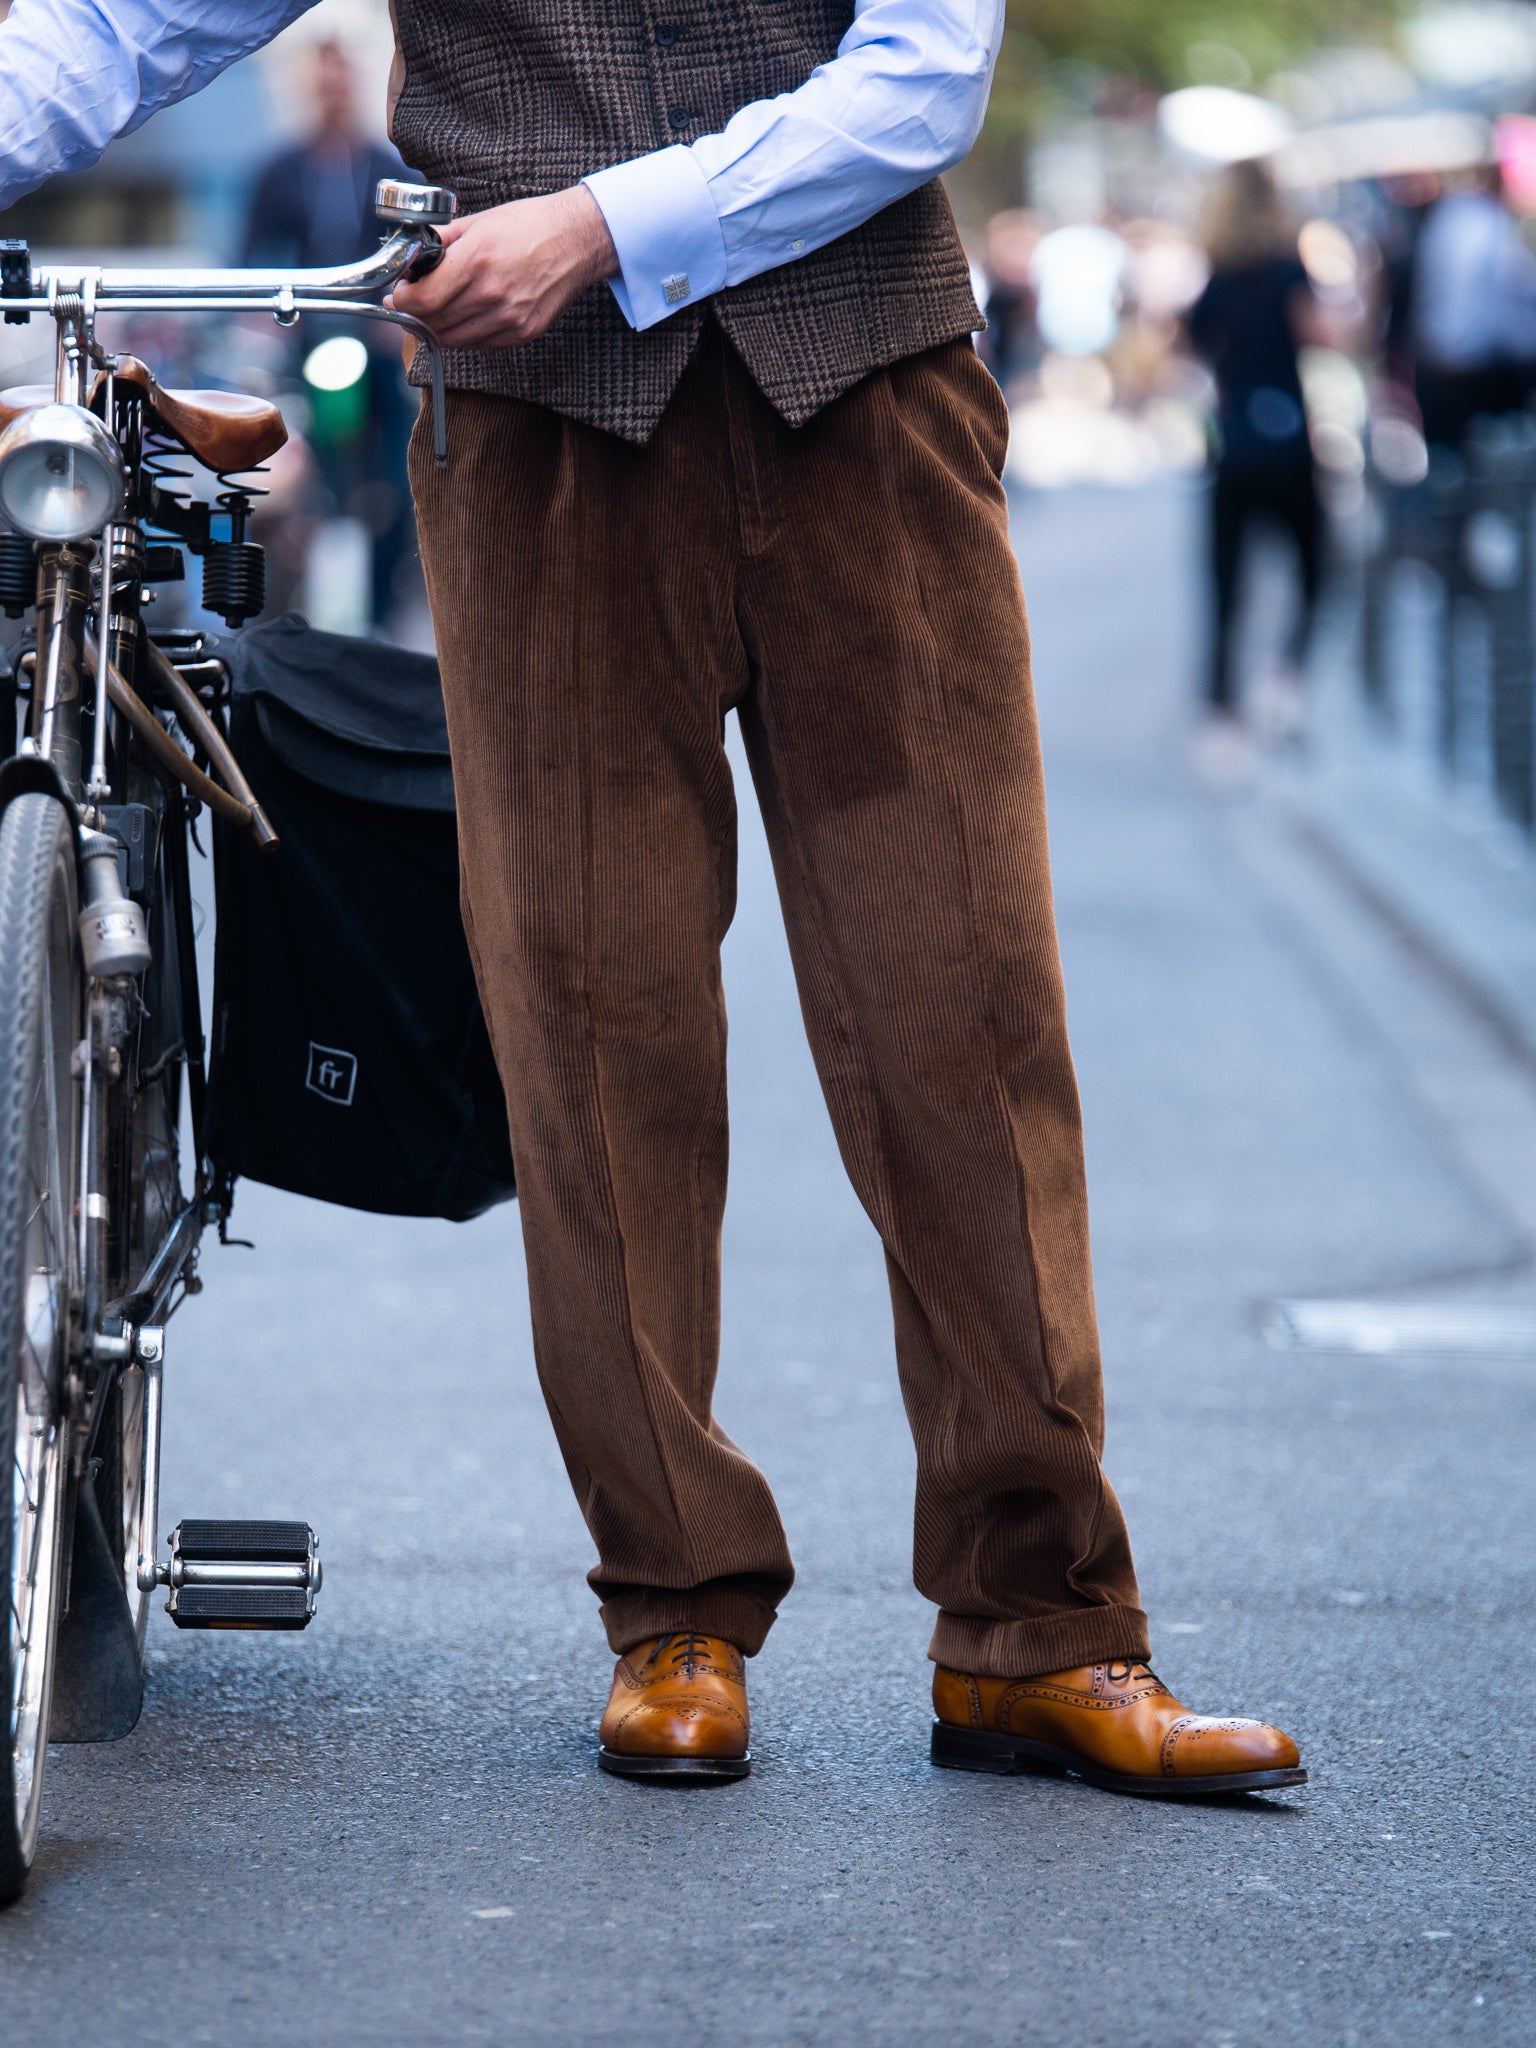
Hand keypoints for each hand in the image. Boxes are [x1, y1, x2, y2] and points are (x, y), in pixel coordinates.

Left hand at [386, 186, 617, 348]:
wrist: (576, 240)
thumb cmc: (528, 225)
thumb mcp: (477, 222)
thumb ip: (440, 241)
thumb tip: (411, 256)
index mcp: (476, 261)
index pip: (422, 300)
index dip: (403, 301)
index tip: (400, 294)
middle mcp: (491, 295)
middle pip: (434, 323)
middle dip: (416, 314)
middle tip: (413, 300)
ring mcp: (508, 318)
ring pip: (454, 339)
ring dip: (438, 327)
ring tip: (437, 308)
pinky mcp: (522, 333)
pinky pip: (479, 343)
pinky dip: (464, 333)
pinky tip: (465, 314)